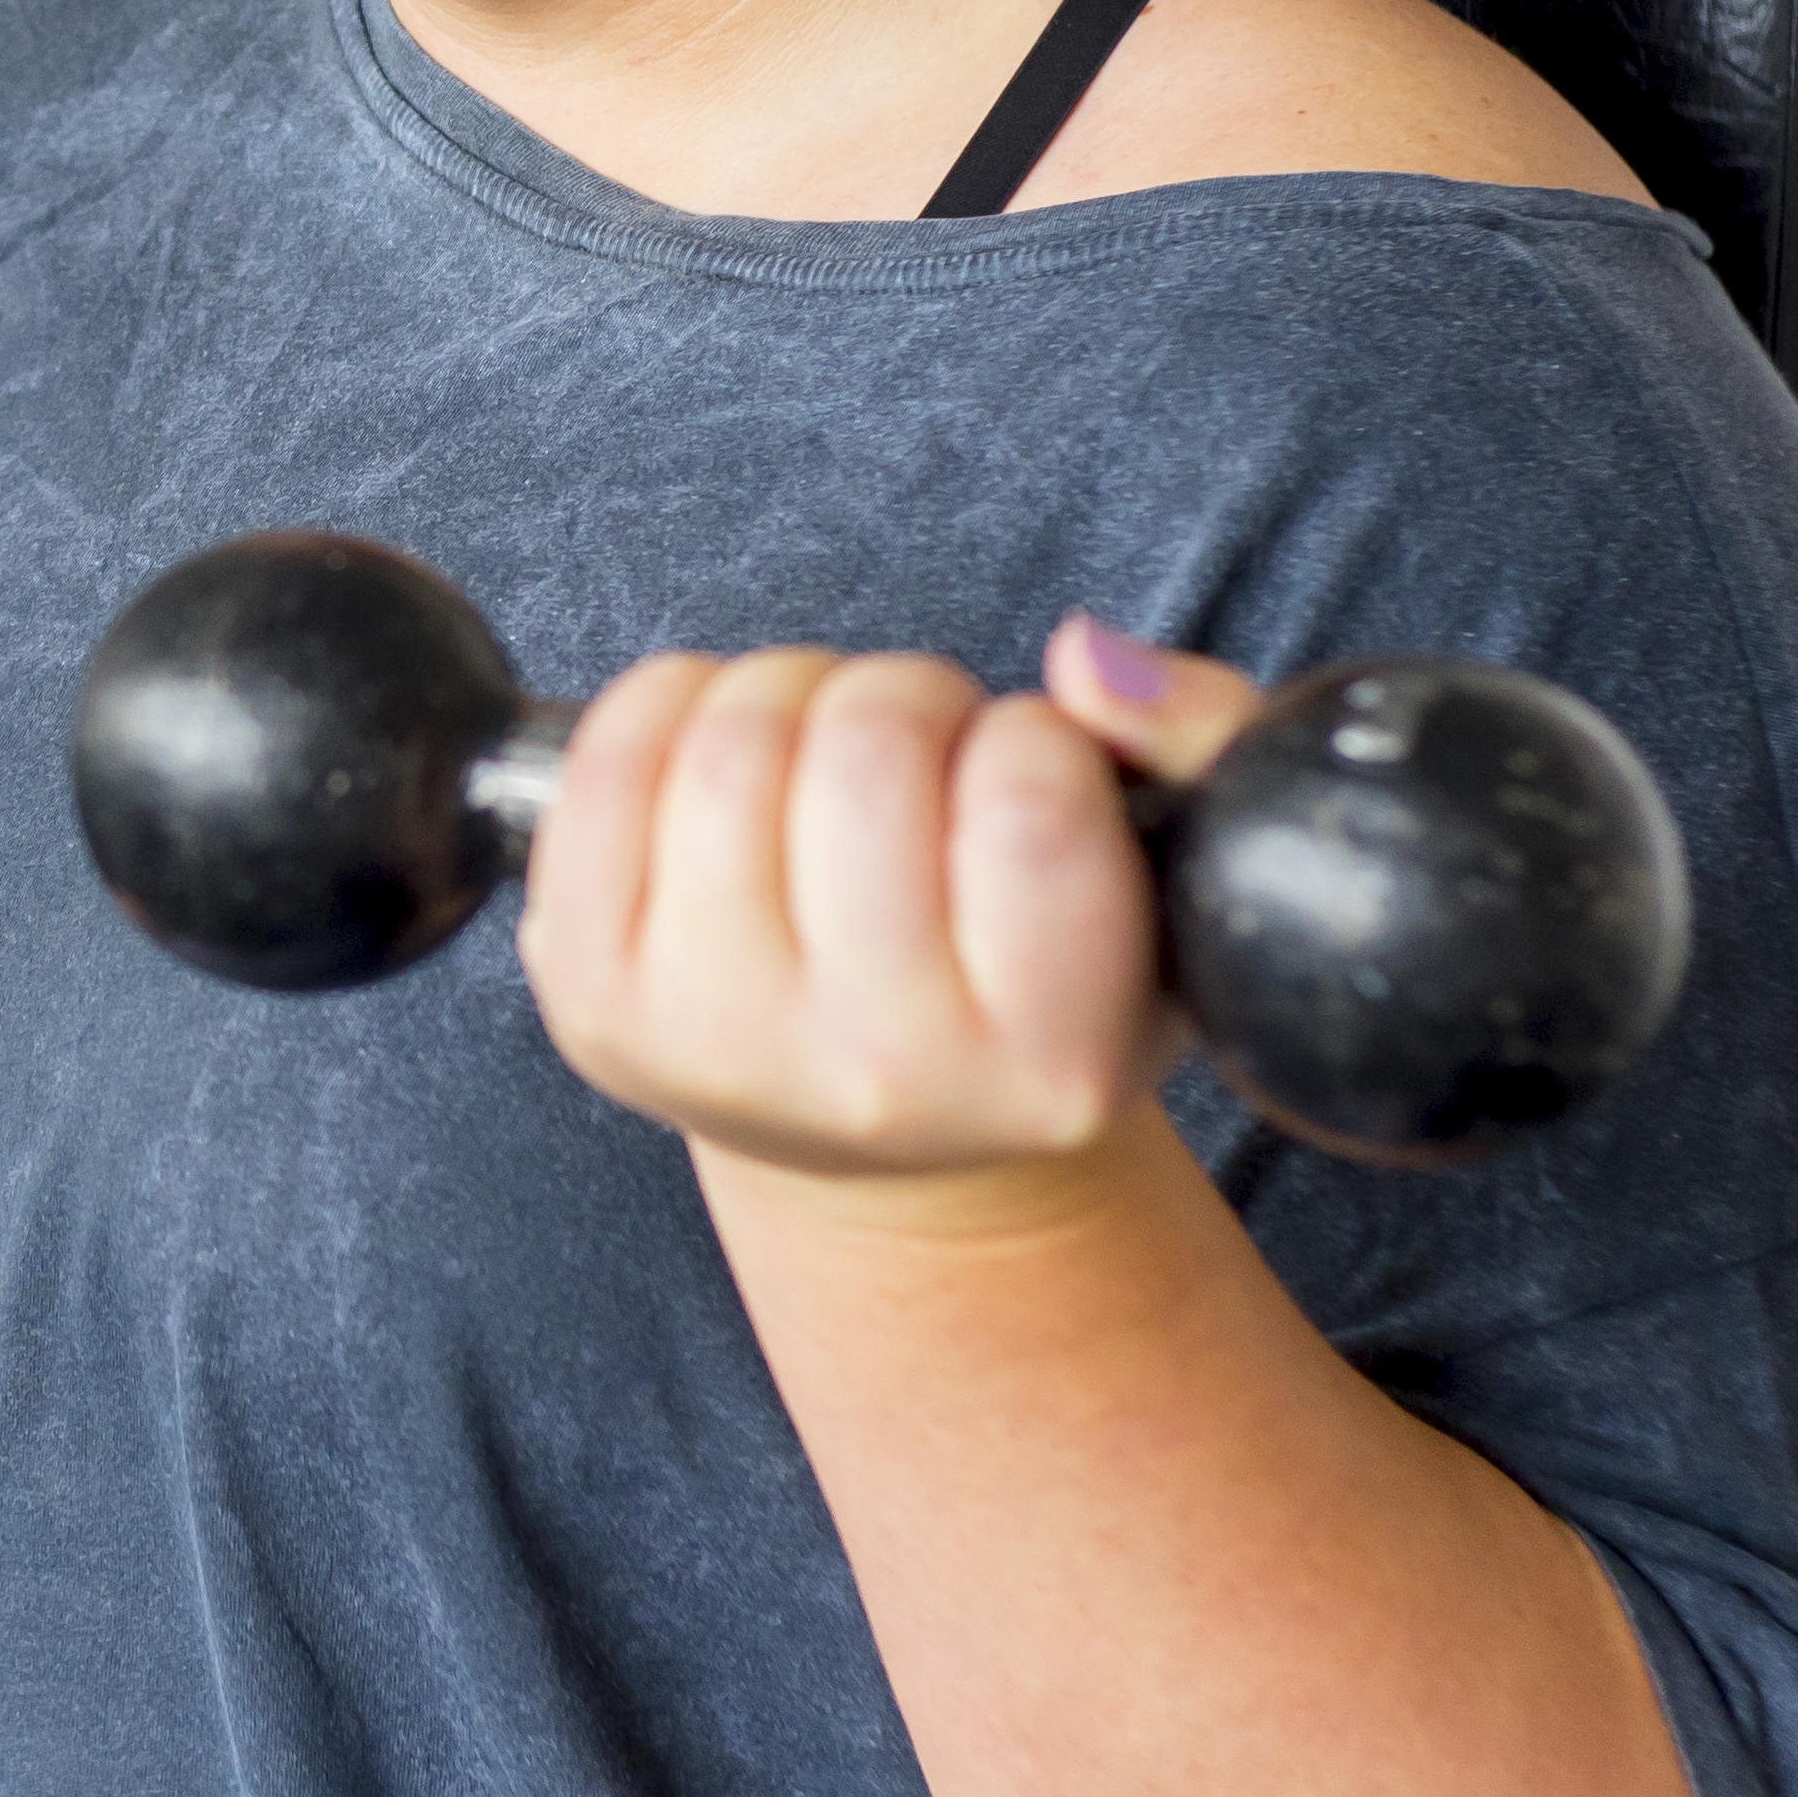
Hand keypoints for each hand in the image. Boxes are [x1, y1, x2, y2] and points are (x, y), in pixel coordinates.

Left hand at [516, 614, 1268, 1188]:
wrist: (883, 1139)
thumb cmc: (1037, 985)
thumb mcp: (1181, 887)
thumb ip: (1206, 739)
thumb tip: (1085, 657)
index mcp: (1048, 1063)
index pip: (1029, 806)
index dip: (1029, 739)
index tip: (1022, 777)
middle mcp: (874, 1075)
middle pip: (867, 749)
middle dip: (906, 702)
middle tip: (920, 758)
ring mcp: (711, 1041)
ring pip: (733, 737)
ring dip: (794, 696)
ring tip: (830, 762)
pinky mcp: (590, 998)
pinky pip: (605, 760)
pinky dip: (671, 706)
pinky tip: (725, 762)